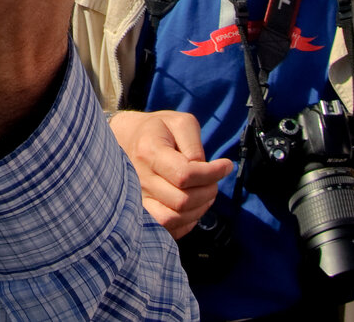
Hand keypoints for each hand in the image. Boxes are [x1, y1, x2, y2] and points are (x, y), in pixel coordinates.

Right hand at [108, 110, 232, 238]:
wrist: (127, 139)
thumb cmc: (159, 130)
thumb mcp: (180, 123)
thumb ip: (194, 145)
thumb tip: (204, 171)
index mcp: (149, 151)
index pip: (184, 174)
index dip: (211, 174)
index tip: (225, 165)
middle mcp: (139, 178)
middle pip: (182, 200)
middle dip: (208, 191)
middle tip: (214, 180)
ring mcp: (138, 199)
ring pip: (174, 219)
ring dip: (199, 209)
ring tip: (206, 192)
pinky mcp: (141, 212)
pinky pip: (167, 230)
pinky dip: (187, 222)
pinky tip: (194, 206)